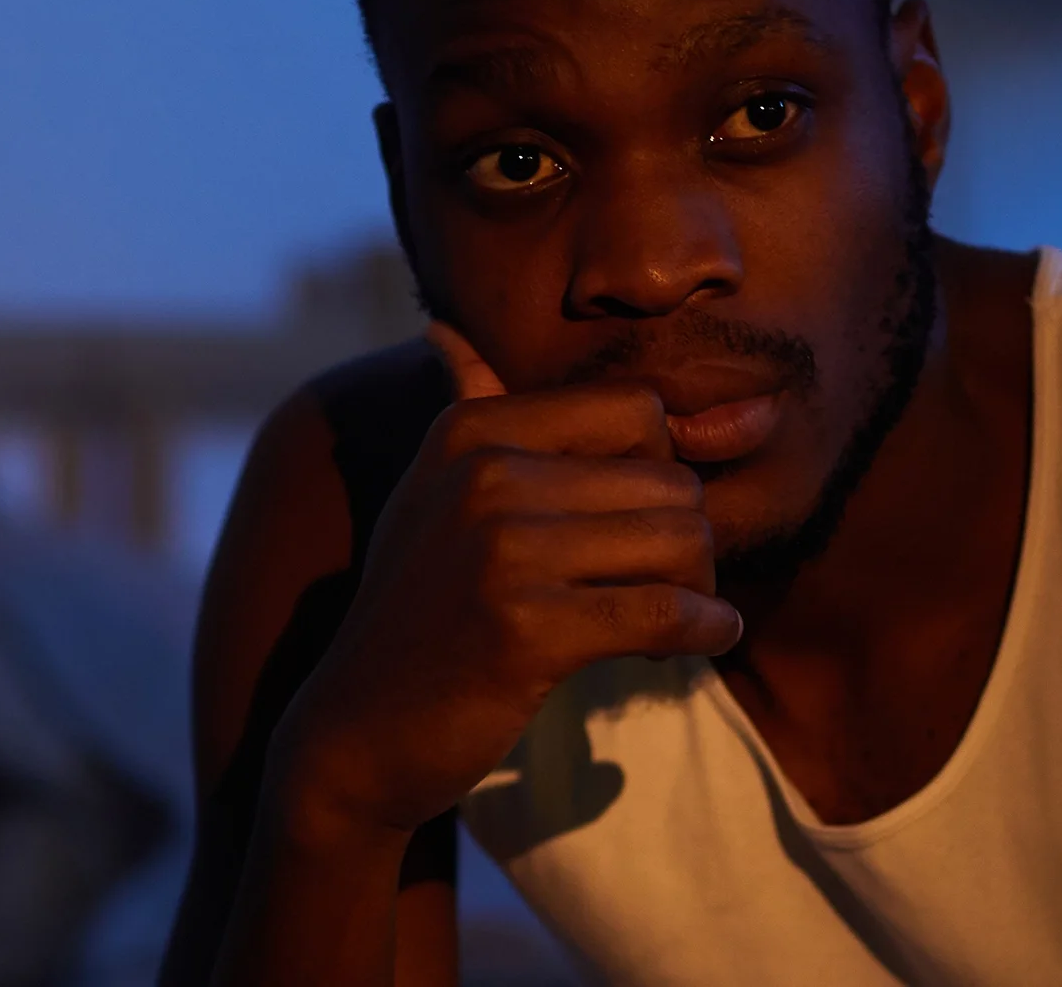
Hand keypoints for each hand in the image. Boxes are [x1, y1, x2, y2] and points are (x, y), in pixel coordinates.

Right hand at [269, 322, 742, 838]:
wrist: (357, 732)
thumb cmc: (418, 612)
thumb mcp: (430, 496)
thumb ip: (464, 412)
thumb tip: (443, 331)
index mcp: (472, 429)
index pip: (637, 410)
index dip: (660, 469)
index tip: (643, 525)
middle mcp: (485, 473)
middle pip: (669, 479)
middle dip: (687, 540)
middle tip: (666, 588)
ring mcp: (502, 549)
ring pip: (679, 540)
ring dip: (697, 587)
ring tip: (671, 617)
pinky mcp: (526, 629)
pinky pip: (663, 612)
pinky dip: (702, 629)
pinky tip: (704, 639)